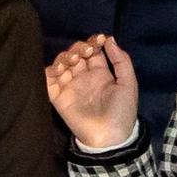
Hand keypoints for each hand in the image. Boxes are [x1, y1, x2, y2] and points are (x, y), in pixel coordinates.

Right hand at [45, 34, 139, 148]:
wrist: (109, 136)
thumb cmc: (122, 111)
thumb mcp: (128, 83)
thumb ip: (121, 61)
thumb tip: (110, 40)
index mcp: (100, 73)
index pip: (93, 51)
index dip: (94, 42)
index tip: (99, 39)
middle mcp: (83, 77)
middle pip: (75, 54)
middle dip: (79, 47)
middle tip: (86, 51)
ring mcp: (69, 86)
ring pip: (61, 63)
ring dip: (65, 57)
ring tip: (74, 60)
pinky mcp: (57, 97)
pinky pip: (48, 80)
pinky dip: (49, 71)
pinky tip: (59, 70)